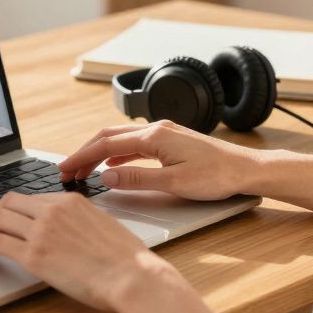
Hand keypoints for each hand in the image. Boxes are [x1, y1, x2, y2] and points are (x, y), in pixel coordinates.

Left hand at [0, 191, 168, 312]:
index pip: (31, 198)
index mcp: (70, 201)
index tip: (9, 221)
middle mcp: (53, 211)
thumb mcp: (102, 225)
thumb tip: (67, 231)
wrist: (132, 276)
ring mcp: (42, 231)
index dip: (15, 210)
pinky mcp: (34, 255)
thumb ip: (79, 222)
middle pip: (8, 203)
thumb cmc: (126, 259)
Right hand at [57, 120, 261, 200]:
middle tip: (67, 170)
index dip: (82, 158)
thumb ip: (137, 179)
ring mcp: (165, 133)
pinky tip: (114, 166)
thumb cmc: (217, 176)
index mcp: (155, 136)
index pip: (107, 145)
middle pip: (109, 136)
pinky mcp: (172, 140)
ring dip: (100, 152)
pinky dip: (118, 153)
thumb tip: (107, 178)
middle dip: (85, 152)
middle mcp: (157, 129)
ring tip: (84, 169)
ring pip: (121, 138)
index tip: (65, 169)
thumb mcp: (174, 183)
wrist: (248, 170)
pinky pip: (135, 143)